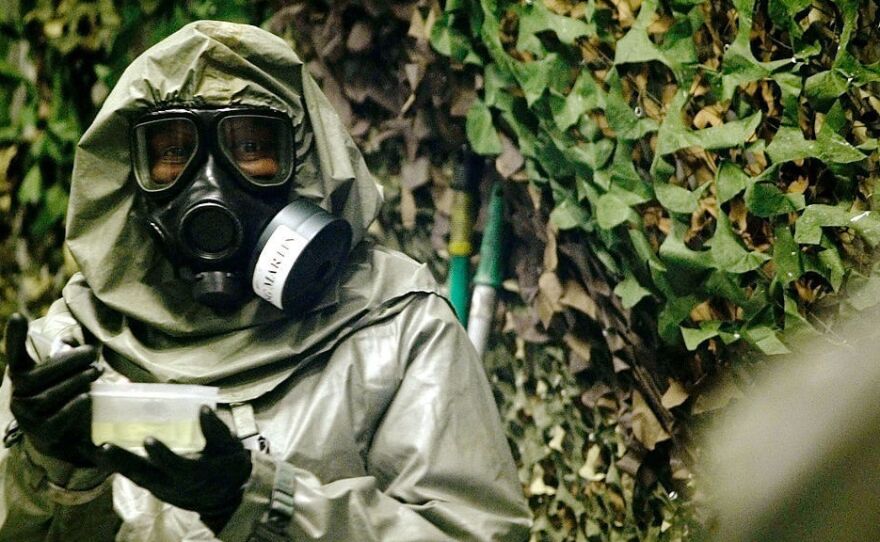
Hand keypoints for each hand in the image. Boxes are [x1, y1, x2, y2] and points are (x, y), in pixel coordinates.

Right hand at [4, 313, 102, 465]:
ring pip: (51, 395)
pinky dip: (76, 404)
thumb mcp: (64, 376)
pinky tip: (86, 398)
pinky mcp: (41, 432)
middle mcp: (18, 395)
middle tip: (93, 354)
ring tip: (95, 372)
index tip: (17, 316)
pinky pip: (60, 415)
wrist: (66, 440)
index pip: (15, 355)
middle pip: (41, 375)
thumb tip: (82, 340)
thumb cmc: (66, 398)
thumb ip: (68, 358)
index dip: (14, 337)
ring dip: (77, 381)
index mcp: (23, 375)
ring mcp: (26, 416)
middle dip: (70, 362)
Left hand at [95, 406, 252, 533]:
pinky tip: (101, 451)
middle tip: (104, 447)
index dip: (162, 455)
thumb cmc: (228, 466)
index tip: (148, 439)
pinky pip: (132, 476)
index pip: (176, 466)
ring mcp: (160, 488)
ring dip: (114, 463)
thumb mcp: (230, 449)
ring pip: (134, 477)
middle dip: (123, 461)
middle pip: (144, 475)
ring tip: (96, 447)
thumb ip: (217, 430)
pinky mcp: (153, 487)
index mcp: (194, 474)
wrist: (224, 495)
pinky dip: (116, 465)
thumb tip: (204, 408)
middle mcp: (173, 485)